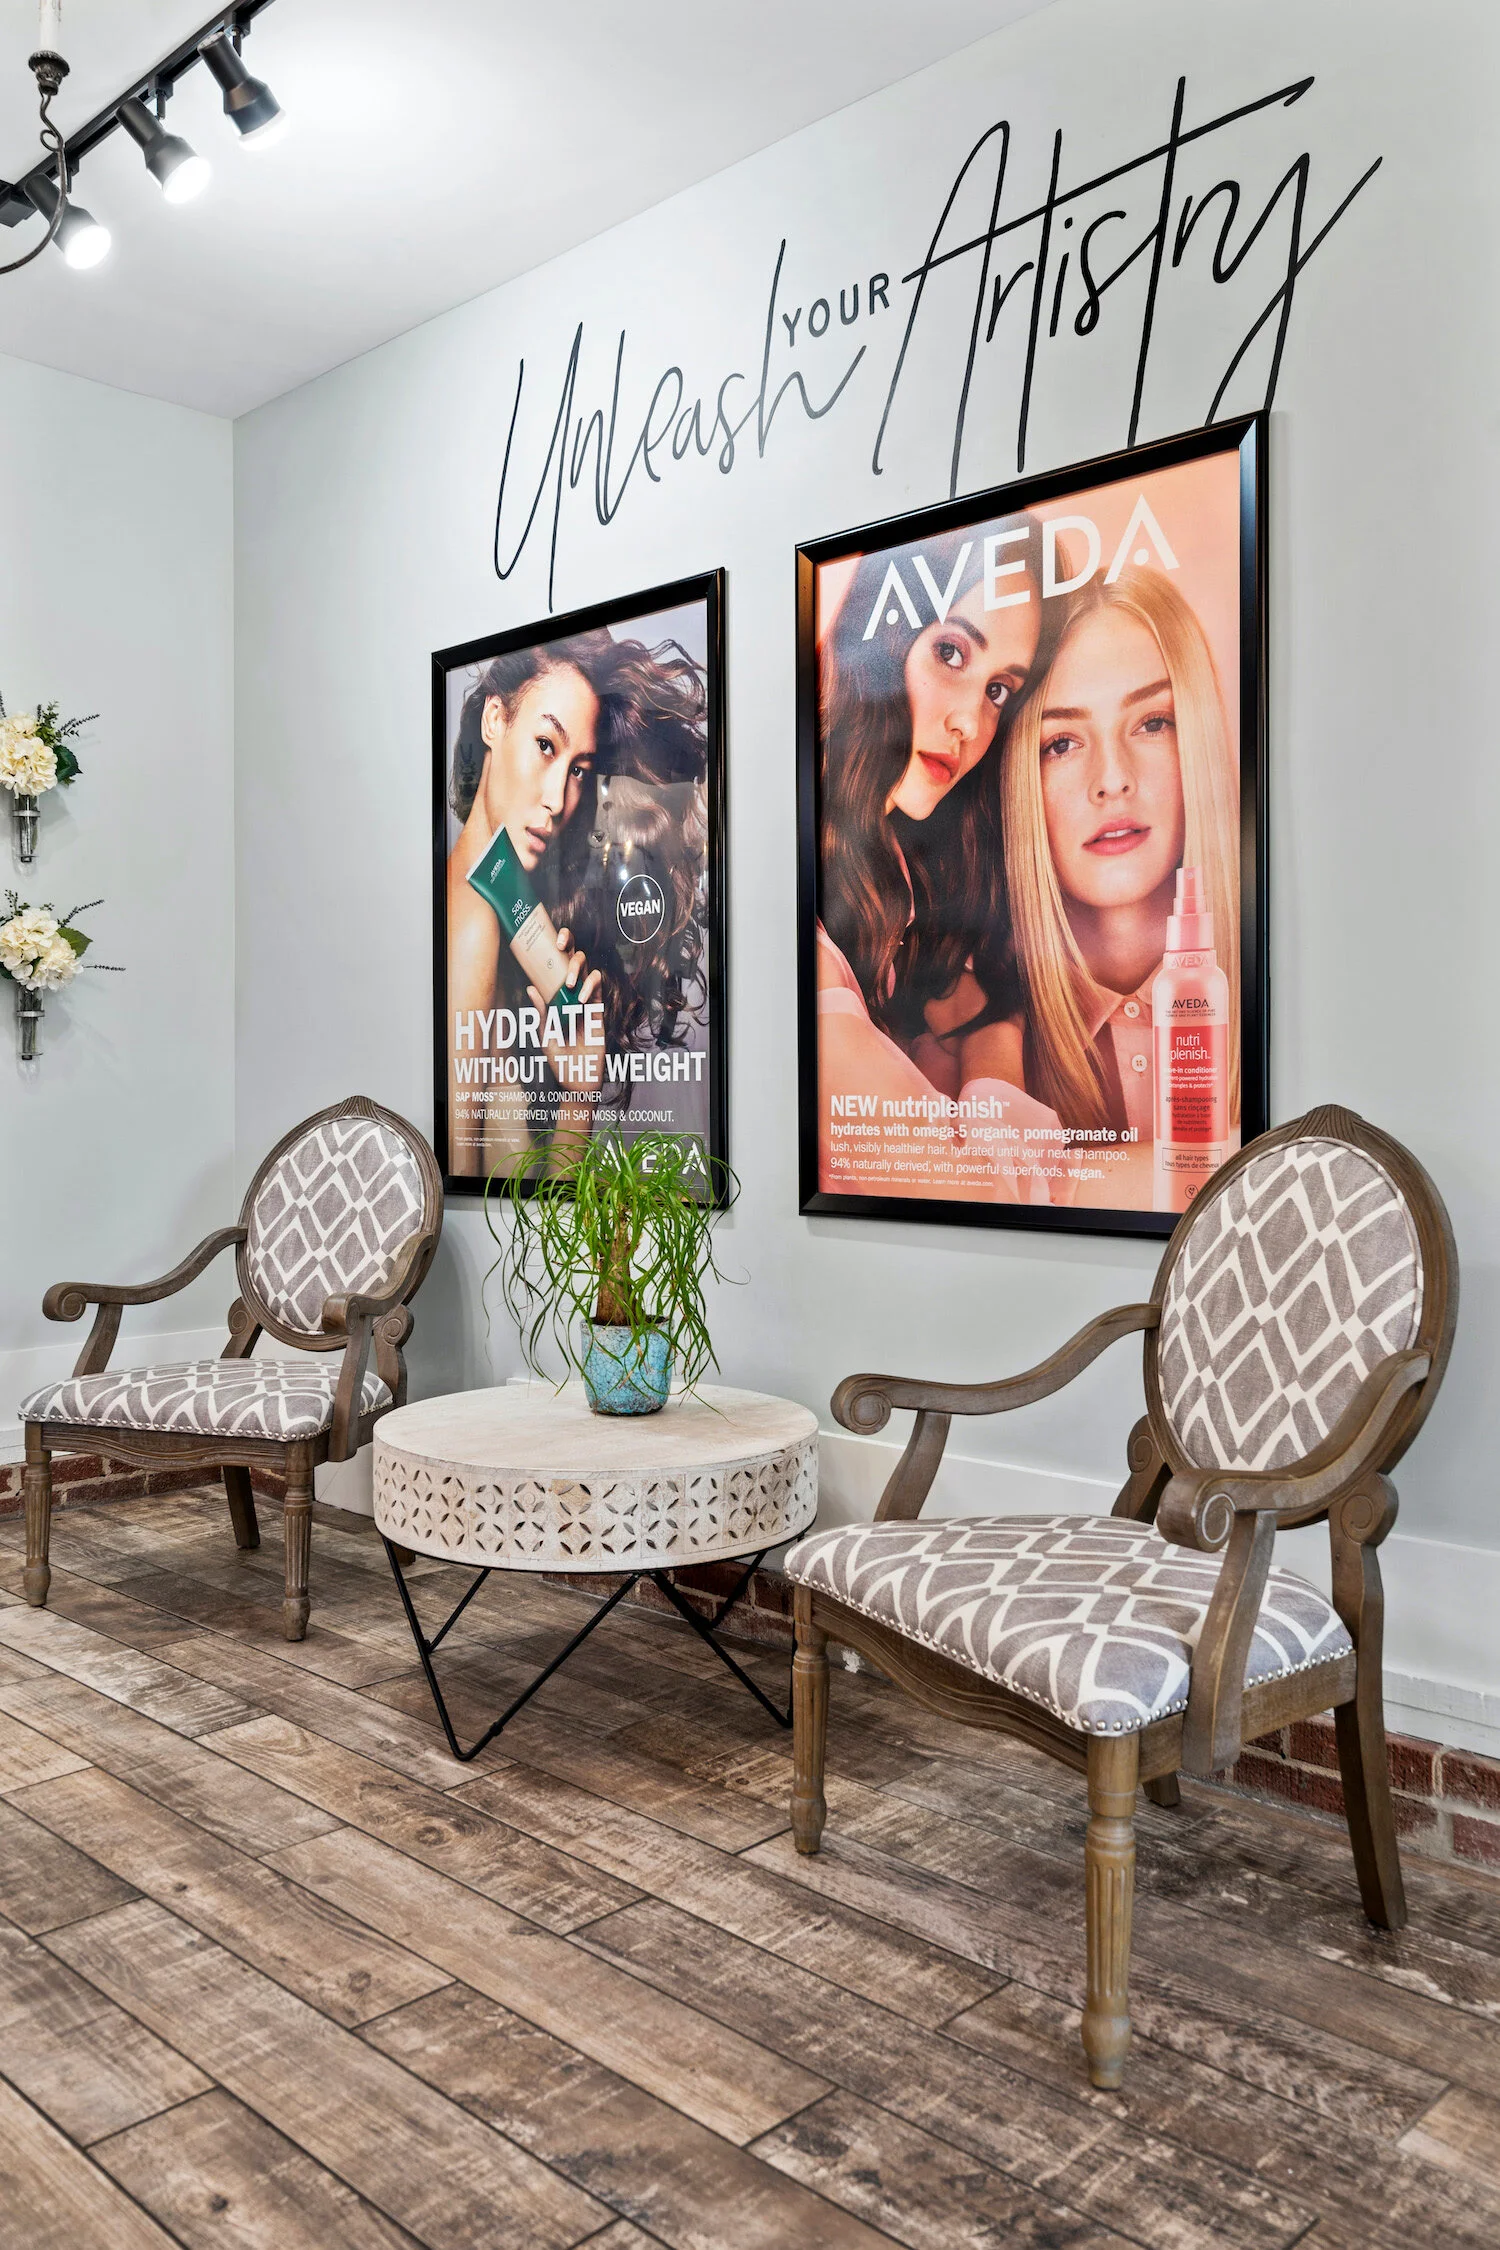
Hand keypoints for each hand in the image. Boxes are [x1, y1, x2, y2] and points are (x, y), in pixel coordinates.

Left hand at [528, 929, 603, 1089]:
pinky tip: (582, 998)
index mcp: (556, 997)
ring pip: (590, 971)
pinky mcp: (599, 1010)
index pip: (555, 968)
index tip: (547, 940)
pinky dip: (592, 988)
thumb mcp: (544, 1035)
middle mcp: (572, 995)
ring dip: (580, 971)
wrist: (577, 1080)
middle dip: (569, 946)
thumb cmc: (558, 1060)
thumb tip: (531, 987)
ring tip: (571, 985)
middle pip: (575, 960)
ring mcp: (587, 1001)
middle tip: (559, 945)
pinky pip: (599, 989)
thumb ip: (541, 1012)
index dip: (554, 951)